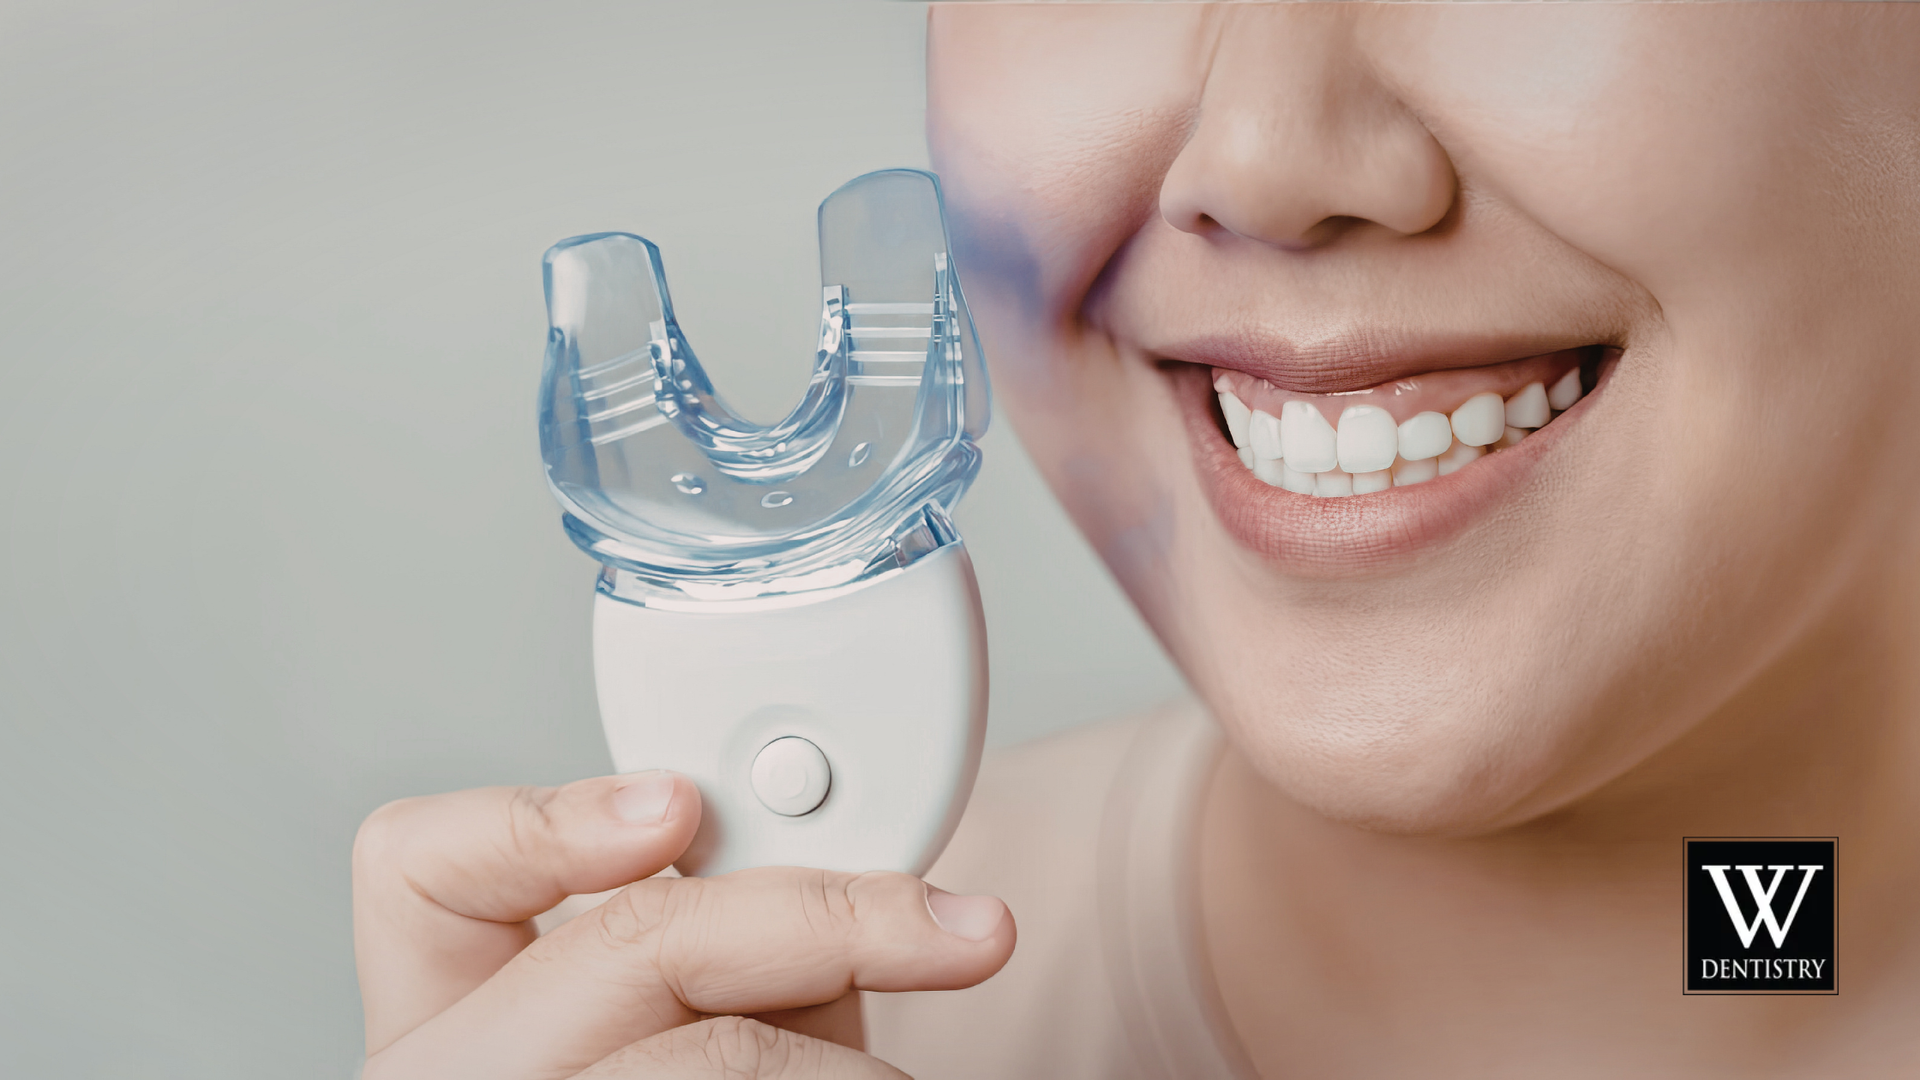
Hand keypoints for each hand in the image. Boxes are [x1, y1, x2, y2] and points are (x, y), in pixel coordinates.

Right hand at [353, 771, 1013, 1077]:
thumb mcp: (704, 1024)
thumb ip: (733, 948)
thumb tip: (869, 897)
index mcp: (452, 1019)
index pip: (423, 869)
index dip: (547, 821)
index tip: (678, 805)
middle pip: (628, 939)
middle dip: (827, 919)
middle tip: (964, 932)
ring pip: (713, 1053)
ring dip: (850, 1065)